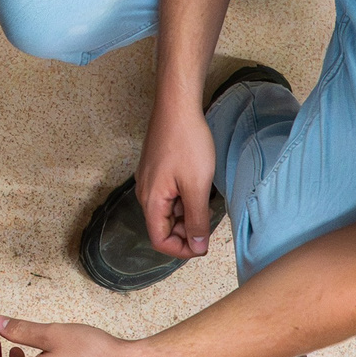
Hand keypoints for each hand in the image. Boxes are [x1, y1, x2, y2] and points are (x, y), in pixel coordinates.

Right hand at [135, 104, 217, 258]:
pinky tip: (199, 187)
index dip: (181, 249)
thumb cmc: (186, 142)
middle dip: (186, 231)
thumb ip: (197, 219)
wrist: (177, 107)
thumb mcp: (197, 186)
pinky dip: (184, 199)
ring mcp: (150, 180)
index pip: (160, 240)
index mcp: (151, 200)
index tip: (203, 245)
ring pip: (167, 210)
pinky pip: (168, 195)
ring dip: (187, 214)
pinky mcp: (157, 169)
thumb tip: (197, 246)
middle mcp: (145, 193)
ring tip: (207, 202)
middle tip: (210, 222)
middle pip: (163, 227)